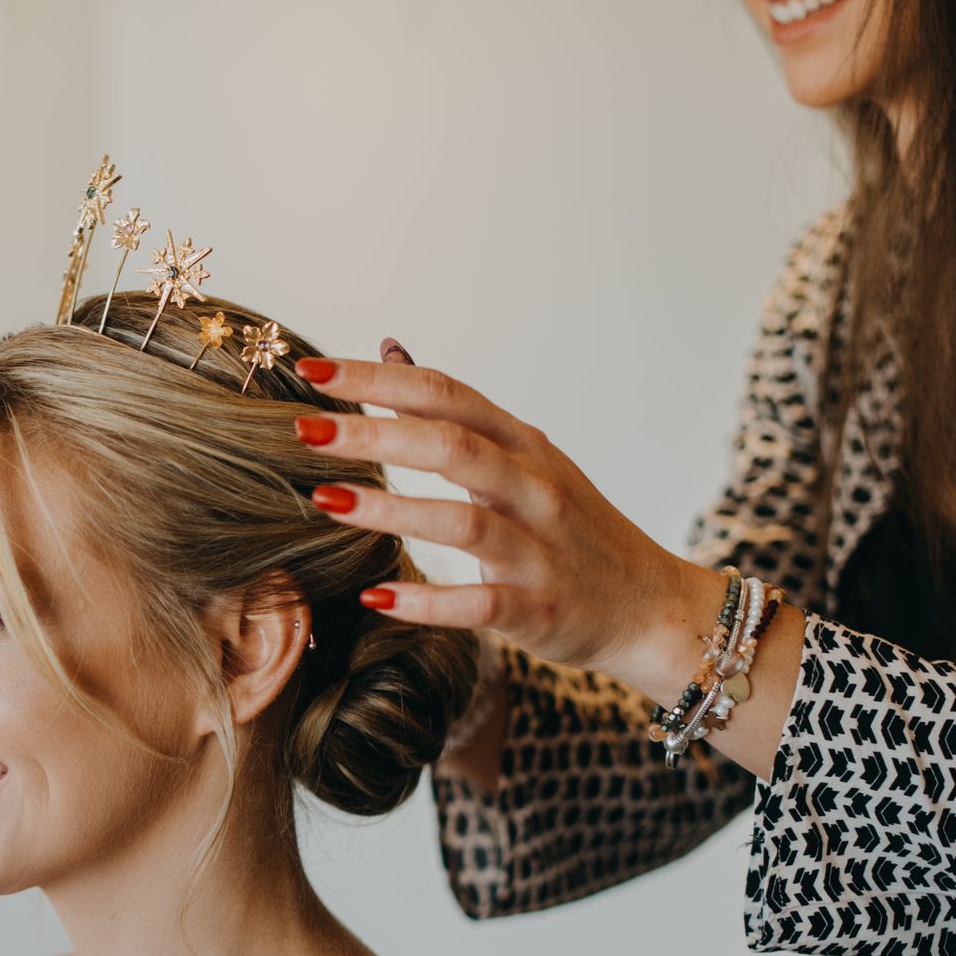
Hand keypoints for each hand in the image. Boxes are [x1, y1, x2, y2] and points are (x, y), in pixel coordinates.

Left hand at [293, 343, 710, 695]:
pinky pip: (480, 603)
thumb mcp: (523, 456)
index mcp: (521, 444)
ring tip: (325, 500)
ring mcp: (538, 549)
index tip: (314, 372)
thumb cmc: (571, 528)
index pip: (445, 395)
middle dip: (376, 433)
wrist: (649, 607)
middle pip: (451, 445)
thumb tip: (391, 347)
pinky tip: (374, 595)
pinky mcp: (539, 608)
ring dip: (391, 508)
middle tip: (306, 429)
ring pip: (463, 519)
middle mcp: (532, 487)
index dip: (379, 380)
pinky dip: (428, 601)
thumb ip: (454, 411)